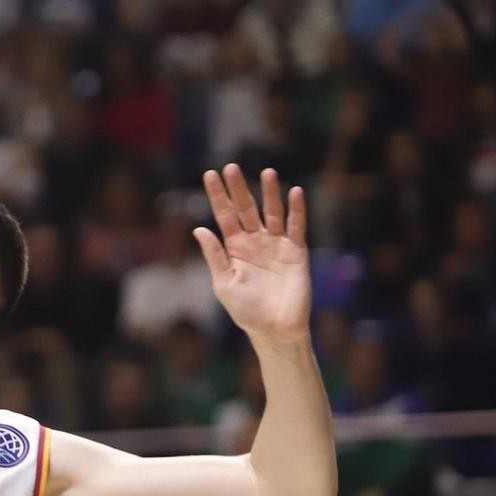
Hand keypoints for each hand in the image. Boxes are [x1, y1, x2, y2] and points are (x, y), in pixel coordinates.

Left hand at [196, 164, 310, 346]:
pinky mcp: (296, 251)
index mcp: (234, 247)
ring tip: (266, 172)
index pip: (224, 215)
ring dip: (269, 193)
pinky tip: (294, 192)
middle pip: (245, 208)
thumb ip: (214, 256)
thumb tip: (199, 229)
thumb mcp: (224, 283)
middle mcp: (254, 241)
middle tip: (231, 167)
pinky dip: (296, 210)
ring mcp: (275, 244)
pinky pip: (296, 226)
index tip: (210, 174)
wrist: (275, 329)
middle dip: (238, 188)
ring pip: (272, 212)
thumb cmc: (246, 310)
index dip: (217, 195)